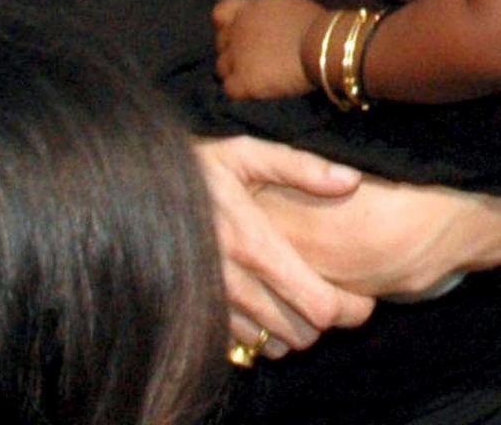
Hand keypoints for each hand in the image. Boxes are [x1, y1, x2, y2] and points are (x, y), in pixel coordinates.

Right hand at [194, 134, 373, 353]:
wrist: (135, 193)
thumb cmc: (199, 167)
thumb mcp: (247, 153)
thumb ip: (301, 167)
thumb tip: (350, 180)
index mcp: (253, 245)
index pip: (318, 304)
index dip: (350, 309)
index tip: (365, 297)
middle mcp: (233, 285)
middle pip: (303, 333)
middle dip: (329, 320)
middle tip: (341, 296)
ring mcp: (213, 306)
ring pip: (275, 344)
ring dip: (298, 329)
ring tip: (307, 297)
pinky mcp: (199, 316)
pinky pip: (246, 346)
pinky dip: (267, 334)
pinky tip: (273, 304)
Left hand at [213, 0, 320, 100]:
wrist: (322, 47)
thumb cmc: (316, 25)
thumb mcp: (290, 9)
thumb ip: (269, 17)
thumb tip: (268, 26)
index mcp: (251, 8)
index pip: (220, 13)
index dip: (227, 25)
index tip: (240, 33)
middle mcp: (238, 29)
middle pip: (220, 43)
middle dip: (233, 51)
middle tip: (253, 60)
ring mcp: (238, 55)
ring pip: (222, 68)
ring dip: (236, 72)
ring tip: (257, 77)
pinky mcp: (243, 80)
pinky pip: (230, 89)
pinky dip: (242, 91)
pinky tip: (260, 90)